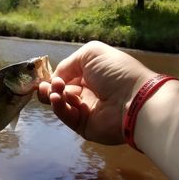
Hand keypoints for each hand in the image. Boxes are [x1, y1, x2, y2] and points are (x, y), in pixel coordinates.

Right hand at [38, 41, 155, 143]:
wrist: (135, 99)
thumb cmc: (115, 72)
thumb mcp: (90, 54)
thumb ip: (67, 64)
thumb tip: (55, 78)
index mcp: (91, 75)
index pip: (67, 76)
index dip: (54, 76)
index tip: (43, 76)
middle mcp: (87, 92)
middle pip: (60, 91)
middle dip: (50, 87)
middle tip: (43, 85)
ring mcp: (85, 110)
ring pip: (60, 103)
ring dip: (53, 95)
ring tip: (54, 90)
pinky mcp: (84, 126)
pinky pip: (66, 116)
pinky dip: (59, 107)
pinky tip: (57, 98)